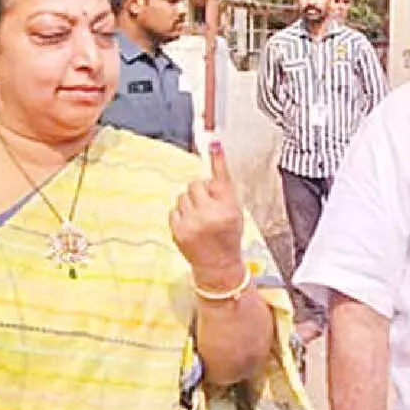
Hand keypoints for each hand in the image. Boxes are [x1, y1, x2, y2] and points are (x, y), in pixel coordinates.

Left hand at [170, 142, 245, 285]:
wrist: (218, 265)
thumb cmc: (228, 237)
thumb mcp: (235, 212)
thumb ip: (224, 189)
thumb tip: (214, 155)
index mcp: (228, 210)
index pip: (220, 179)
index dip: (218, 160)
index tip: (214, 144)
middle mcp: (210, 215)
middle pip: (196, 184)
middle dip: (201, 191)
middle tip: (209, 205)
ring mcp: (192, 223)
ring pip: (183, 196)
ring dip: (190, 203)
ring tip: (199, 217)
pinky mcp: (178, 230)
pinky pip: (174, 210)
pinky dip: (181, 215)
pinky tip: (191, 225)